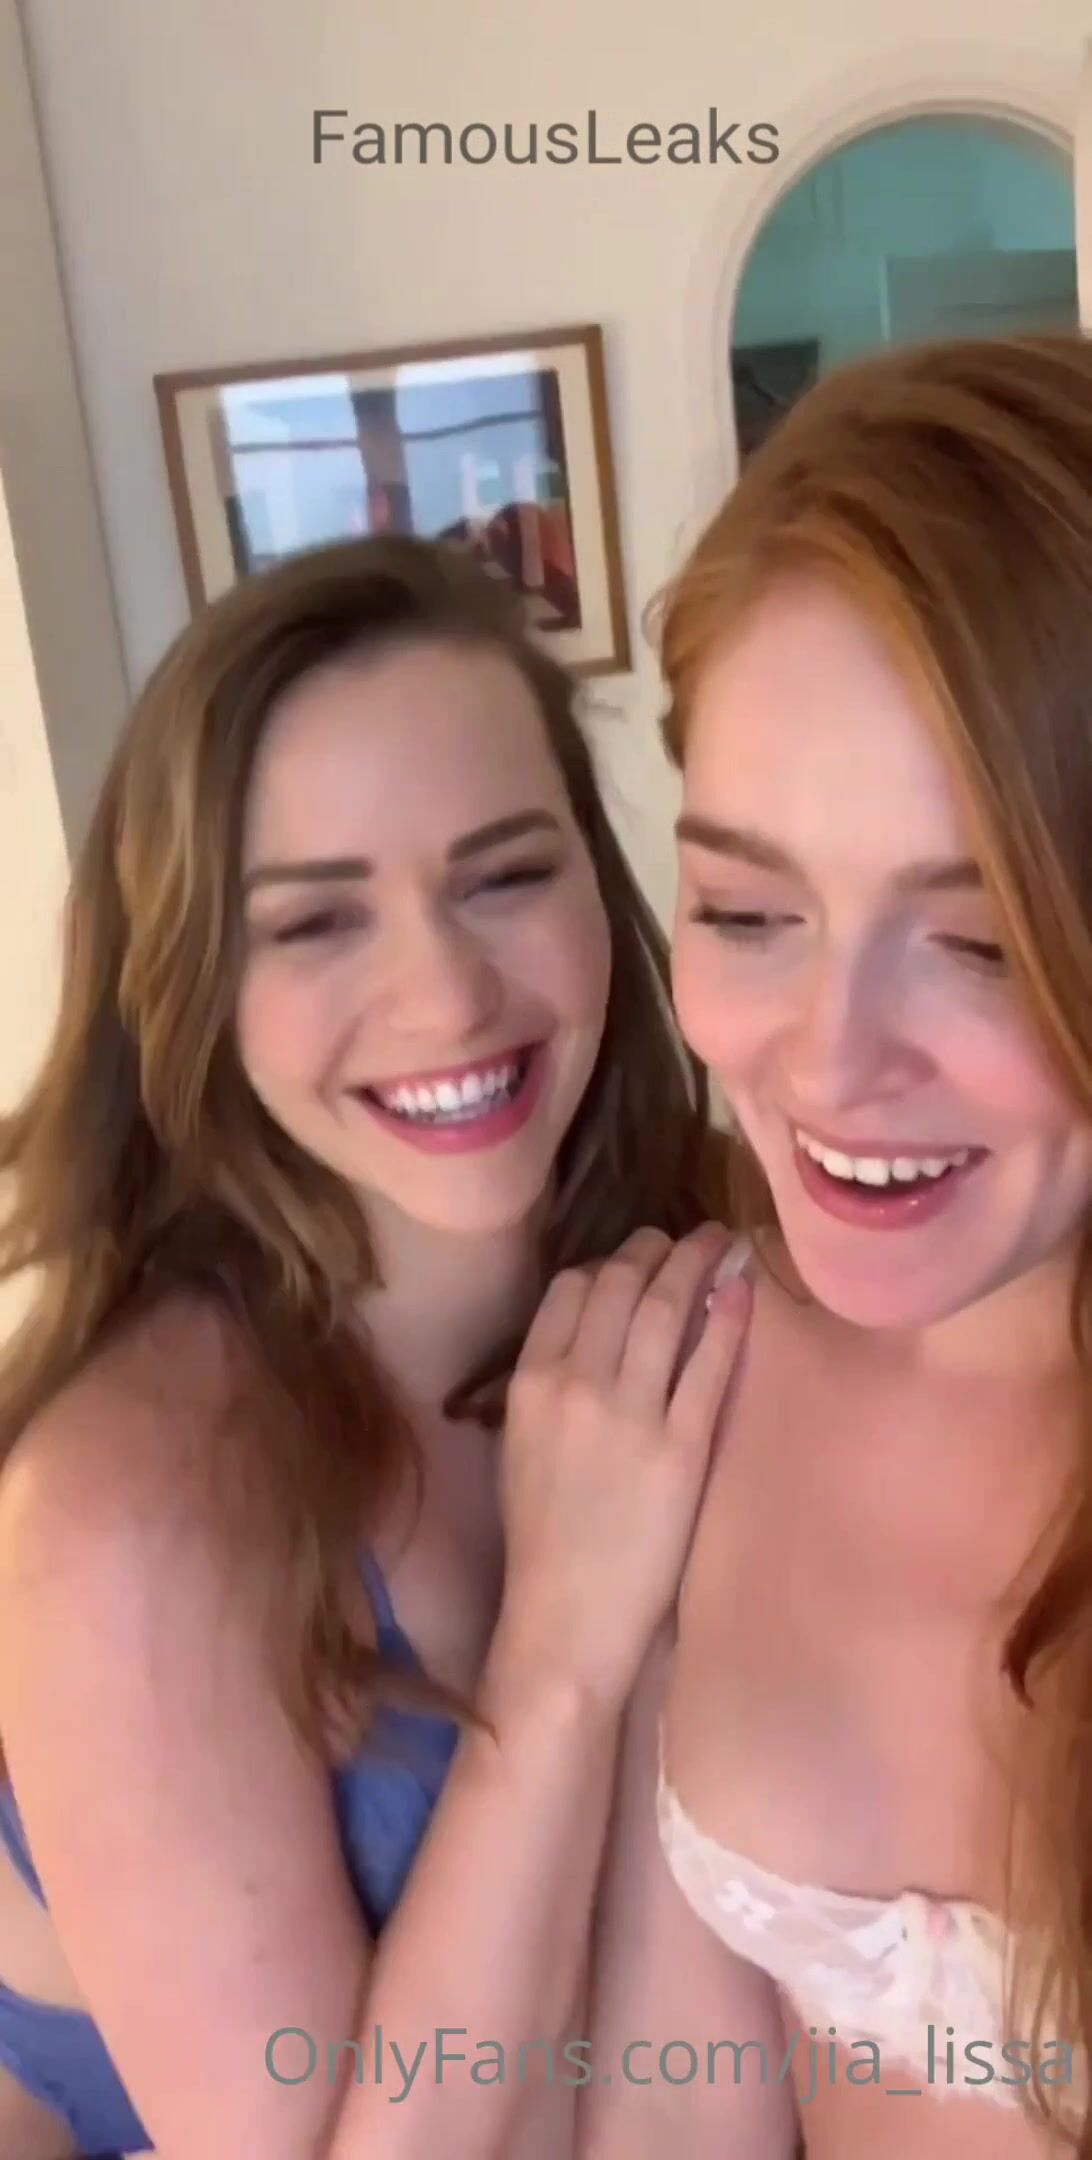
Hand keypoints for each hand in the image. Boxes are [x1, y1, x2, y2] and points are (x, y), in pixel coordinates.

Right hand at [492, 1222, 751, 1711]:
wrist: (567, 1616)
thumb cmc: (542, 1540)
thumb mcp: (522, 1447)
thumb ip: (546, 1388)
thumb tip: (585, 1339)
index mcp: (529, 1383)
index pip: (570, 1291)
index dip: (607, 1263)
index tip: (635, 1256)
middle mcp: (577, 1382)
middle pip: (621, 1286)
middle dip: (655, 1250)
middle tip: (682, 1237)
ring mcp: (631, 1412)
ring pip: (666, 1310)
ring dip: (695, 1264)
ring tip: (718, 1243)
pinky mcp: (682, 1446)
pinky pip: (709, 1364)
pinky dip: (727, 1318)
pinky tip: (742, 1290)